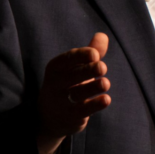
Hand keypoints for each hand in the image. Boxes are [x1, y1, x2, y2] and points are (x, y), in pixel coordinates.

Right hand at [37, 33, 111, 153]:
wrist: (48, 117)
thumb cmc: (67, 85)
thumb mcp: (75, 68)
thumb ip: (90, 52)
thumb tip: (103, 36)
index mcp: (56, 67)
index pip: (67, 59)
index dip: (81, 56)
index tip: (95, 54)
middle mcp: (56, 83)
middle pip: (72, 76)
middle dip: (87, 71)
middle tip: (103, 67)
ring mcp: (62, 101)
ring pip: (77, 94)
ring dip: (92, 88)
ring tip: (106, 83)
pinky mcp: (70, 117)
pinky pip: (82, 111)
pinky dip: (94, 105)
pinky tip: (106, 100)